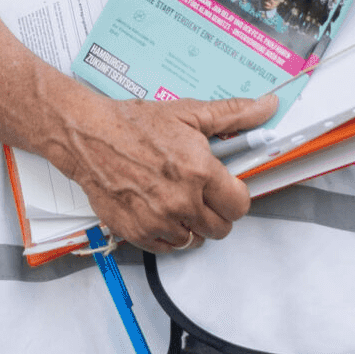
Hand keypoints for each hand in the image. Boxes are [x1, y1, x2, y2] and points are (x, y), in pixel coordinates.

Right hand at [46, 90, 275, 253]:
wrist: (86, 135)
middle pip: (220, 228)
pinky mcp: (137, 232)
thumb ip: (233, 114)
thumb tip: (268, 106)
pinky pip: (167, 248)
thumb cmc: (132, 124)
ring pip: (194, 240)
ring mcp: (158, 220)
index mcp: (198, 171)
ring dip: (190, 224)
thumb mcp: (186, 113)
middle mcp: (181, 200)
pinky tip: (158, 210)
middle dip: (215, 211)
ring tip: (175, 200)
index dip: (233, 196)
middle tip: (199, 193)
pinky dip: (166, 234)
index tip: (223, 188)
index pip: (239, 205)